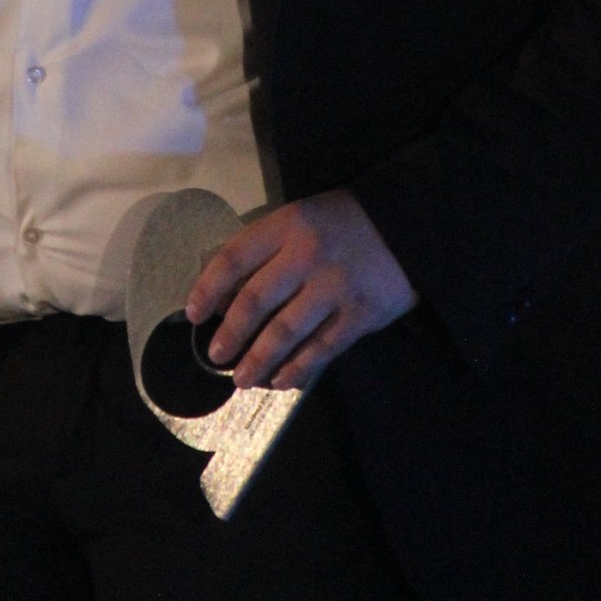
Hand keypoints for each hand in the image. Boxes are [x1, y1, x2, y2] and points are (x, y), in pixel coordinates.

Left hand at [185, 189, 417, 392]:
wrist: (406, 224)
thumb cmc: (341, 223)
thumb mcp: (300, 219)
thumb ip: (268, 251)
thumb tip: (225, 295)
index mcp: (287, 225)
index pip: (234, 257)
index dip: (209, 288)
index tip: (193, 314)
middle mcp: (308, 254)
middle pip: (256, 300)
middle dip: (230, 333)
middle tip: (216, 356)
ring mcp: (336, 286)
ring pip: (286, 331)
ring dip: (258, 360)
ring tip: (241, 378)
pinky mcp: (361, 314)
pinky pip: (322, 349)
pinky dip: (298, 368)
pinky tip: (282, 381)